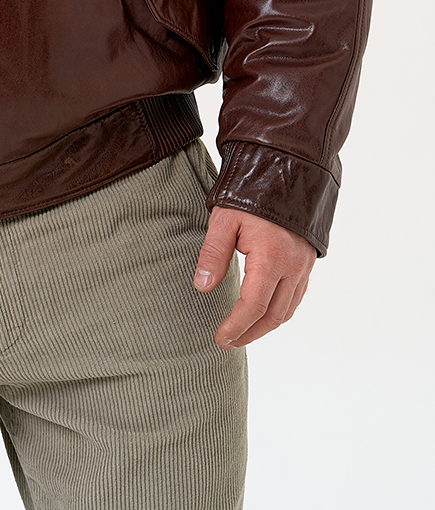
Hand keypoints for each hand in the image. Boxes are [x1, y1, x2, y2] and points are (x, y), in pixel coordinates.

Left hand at [193, 207, 315, 348]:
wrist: (286, 169)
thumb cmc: (250, 193)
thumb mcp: (224, 219)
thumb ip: (213, 254)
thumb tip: (202, 287)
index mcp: (272, 258)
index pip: (254, 306)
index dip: (236, 326)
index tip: (220, 337)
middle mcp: (293, 267)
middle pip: (274, 316)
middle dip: (250, 333)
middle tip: (228, 341)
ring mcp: (304, 265)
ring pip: (288, 309)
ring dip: (266, 326)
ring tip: (243, 333)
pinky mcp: (307, 261)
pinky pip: (297, 296)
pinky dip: (280, 311)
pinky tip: (264, 313)